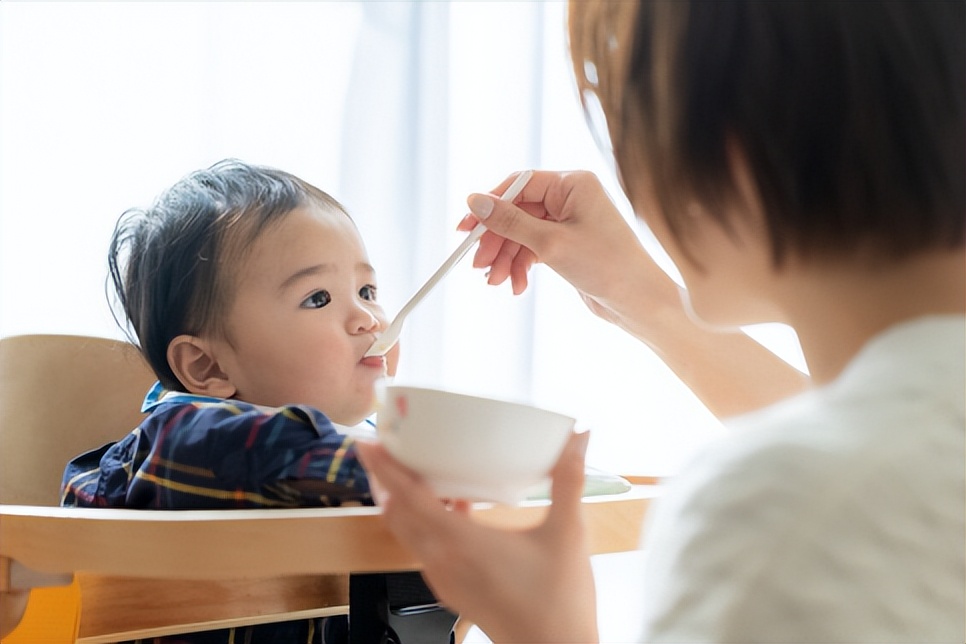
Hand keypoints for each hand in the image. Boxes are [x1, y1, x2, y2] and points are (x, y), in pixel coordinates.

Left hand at [356, 432, 598, 642]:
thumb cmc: (558, 602)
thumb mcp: (567, 533)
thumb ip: (569, 481)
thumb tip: (577, 441)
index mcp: (461, 543)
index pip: (408, 499)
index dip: (385, 469)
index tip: (368, 445)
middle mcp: (443, 561)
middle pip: (397, 514)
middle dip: (387, 480)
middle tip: (390, 448)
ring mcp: (444, 579)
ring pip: (408, 533)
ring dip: (406, 502)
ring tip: (421, 473)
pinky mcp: (452, 590)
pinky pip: (425, 549)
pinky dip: (425, 523)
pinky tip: (455, 509)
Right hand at [459, 170, 679, 334]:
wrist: (639, 302)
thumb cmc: (607, 266)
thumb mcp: (551, 244)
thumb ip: (510, 222)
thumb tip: (474, 202)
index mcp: (573, 184)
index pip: (519, 184)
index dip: (489, 206)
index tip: (466, 228)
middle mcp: (572, 198)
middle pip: (517, 212)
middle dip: (497, 240)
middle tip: (478, 265)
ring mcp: (570, 222)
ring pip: (523, 234)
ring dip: (507, 258)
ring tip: (497, 282)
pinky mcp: (568, 245)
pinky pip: (534, 249)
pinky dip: (522, 266)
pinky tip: (516, 286)